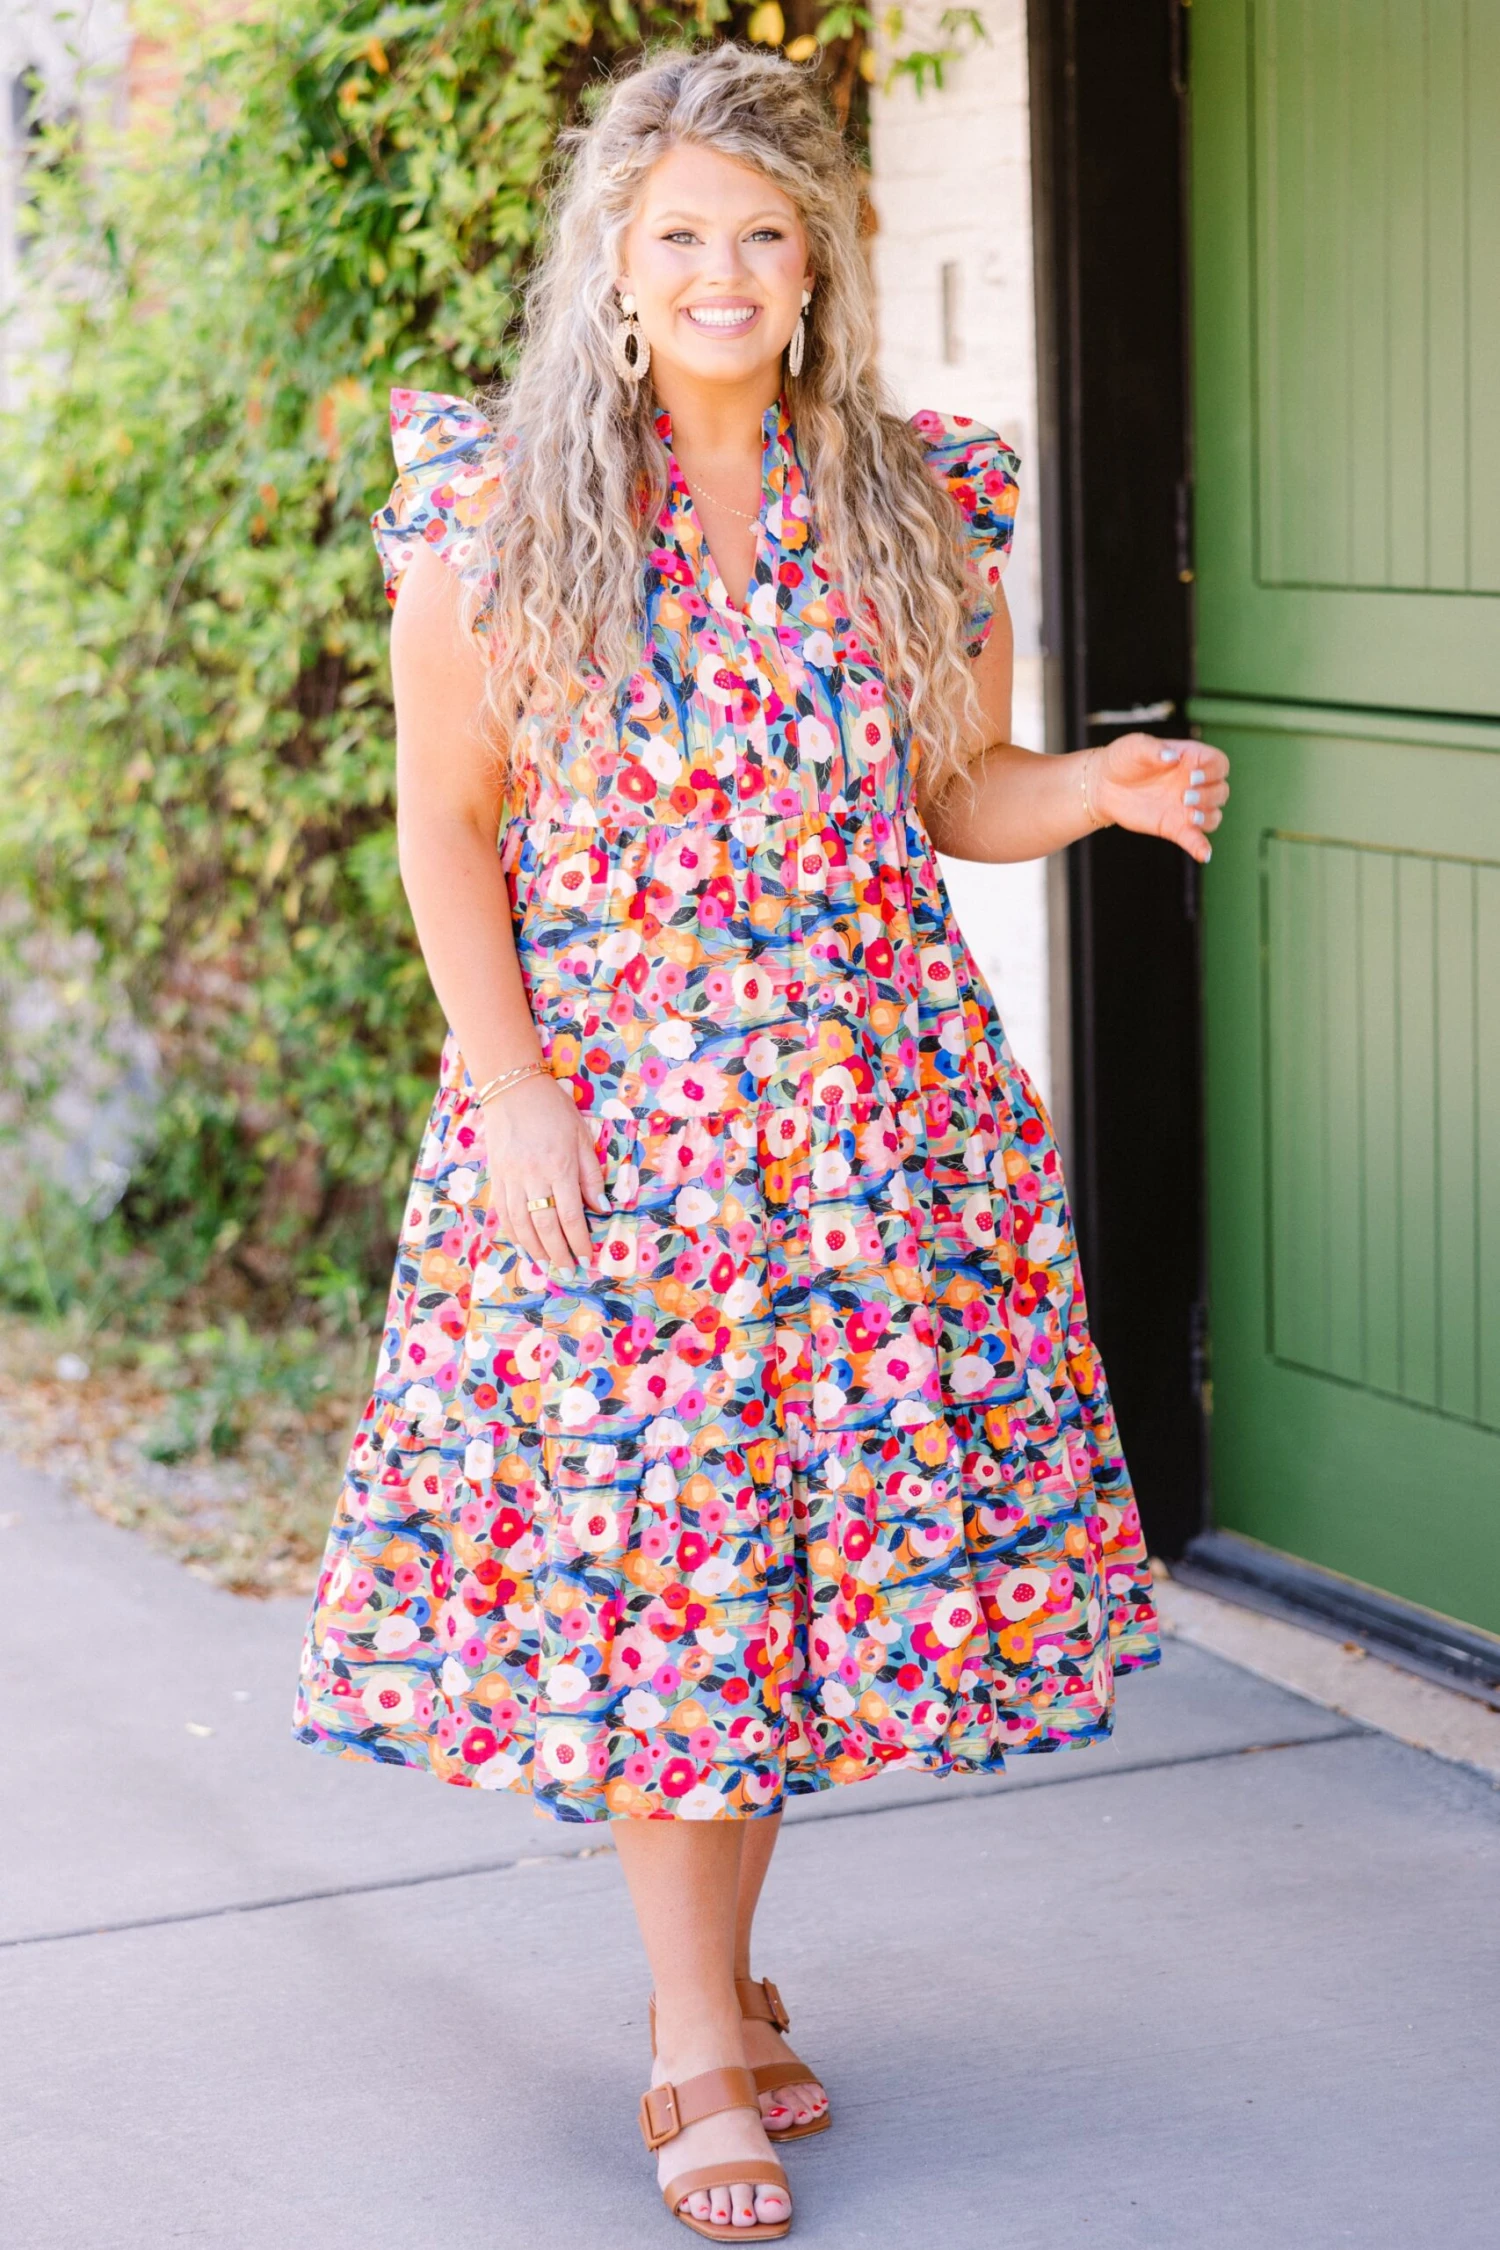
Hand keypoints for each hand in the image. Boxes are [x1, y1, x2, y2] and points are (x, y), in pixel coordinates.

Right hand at [480, 1074, 610, 1279]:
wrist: (513, 1090)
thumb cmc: (554, 1110)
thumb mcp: (582, 1137)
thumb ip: (591, 1175)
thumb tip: (602, 1209)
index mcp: (559, 1167)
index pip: (572, 1215)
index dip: (580, 1240)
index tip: (587, 1257)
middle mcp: (534, 1177)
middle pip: (545, 1226)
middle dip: (558, 1253)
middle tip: (569, 1270)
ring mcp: (511, 1178)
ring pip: (521, 1224)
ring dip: (535, 1249)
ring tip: (547, 1265)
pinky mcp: (497, 1177)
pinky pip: (503, 1213)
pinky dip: (513, 1234)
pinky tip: (523, 1246)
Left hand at [1089, 733, 1229, 864]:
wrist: (1104, 785)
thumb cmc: (1123, 759)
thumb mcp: (1135, 746)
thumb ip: (1154, 749)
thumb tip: (1172, 757)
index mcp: (1191, 759)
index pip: (1219, 764)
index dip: (1213, 770)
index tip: (1193, 775)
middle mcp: (1194, 783)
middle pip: (1221, 791)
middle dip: (1209, 795)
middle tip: (1185, 796)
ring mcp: (1186, 807)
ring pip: (1214, 815)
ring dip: (1208, 817)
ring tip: (1190, 817)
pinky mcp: (1175, 827)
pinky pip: (1195, 839)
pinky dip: (1202, 848)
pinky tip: (1204, 855)